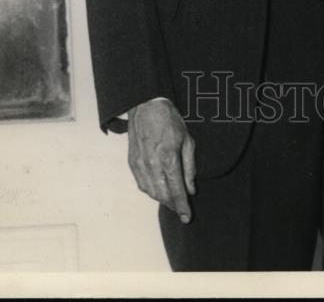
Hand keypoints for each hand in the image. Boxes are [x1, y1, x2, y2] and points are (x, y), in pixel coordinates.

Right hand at [127, 98, 195, 222]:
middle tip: (181, 210)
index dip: (182, 206)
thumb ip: (189, 167)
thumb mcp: (187, 140)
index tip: (187, 217)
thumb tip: (191, 189)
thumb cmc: (169, 120)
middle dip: (173, 205)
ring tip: (171, 201)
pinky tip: (158, 190)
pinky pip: (141, 184)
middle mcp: (152, 164)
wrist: (147, 106)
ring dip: (162, 200)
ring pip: (151, 192)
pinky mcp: (132, 162)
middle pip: (163, 195)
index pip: (176, 190)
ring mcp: (140, 164)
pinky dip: (150, 191)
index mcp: (168, 158)